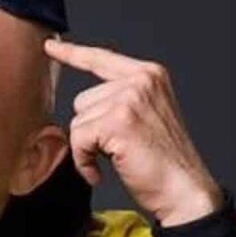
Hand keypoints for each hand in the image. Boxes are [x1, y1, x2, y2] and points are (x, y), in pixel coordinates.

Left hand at [44, 39, 223, 226]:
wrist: (185, 191)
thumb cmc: (165, 163)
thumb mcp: (147, 116)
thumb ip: (120, 99)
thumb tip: (83, 102)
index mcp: (149, 75)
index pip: (102, 59)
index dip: (73, 53)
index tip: (50, 45)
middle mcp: (140, 80)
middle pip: (82, 101)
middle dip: (91, 129)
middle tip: (117, 150)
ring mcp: (130, 98)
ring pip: (78, 121)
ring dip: (88, 147)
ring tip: (115, 159)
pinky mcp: (118, 120)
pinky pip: (79, 139)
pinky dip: (84, 161)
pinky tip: (101, 172)